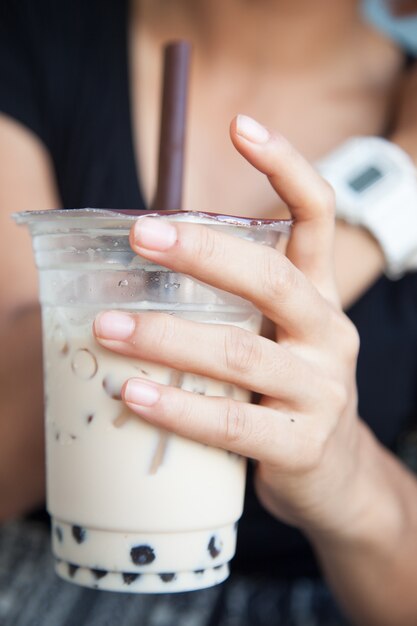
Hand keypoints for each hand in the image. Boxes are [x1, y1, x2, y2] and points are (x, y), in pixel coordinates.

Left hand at [93, 115, 362, 536]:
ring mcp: (322, 391)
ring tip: (109, 326)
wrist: (334, 477)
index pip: (318, 217)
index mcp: (321, 297)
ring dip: (167, 338)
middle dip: (205, 253)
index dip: (286, 167)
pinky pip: (233, 426)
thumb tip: (145, 272)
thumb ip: (233, 305)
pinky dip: (178, 409)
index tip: (240, 125)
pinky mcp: (302, 446)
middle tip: (141, 235)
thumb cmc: (287, 394)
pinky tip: (133, 394)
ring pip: (241, 356)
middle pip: (272, 279)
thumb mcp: (275, 338)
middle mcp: (330, 334)